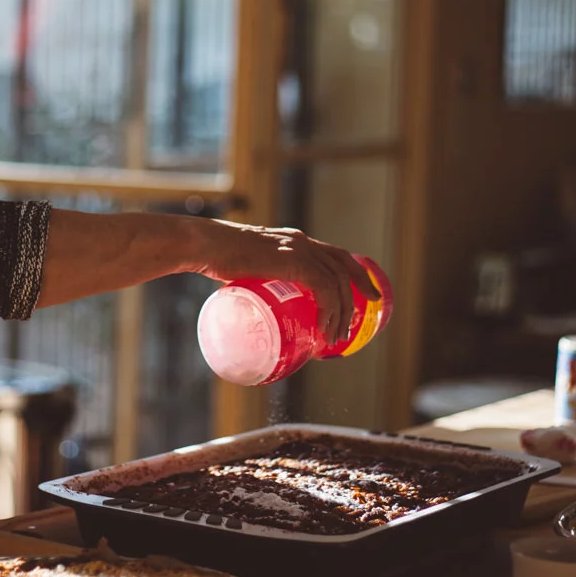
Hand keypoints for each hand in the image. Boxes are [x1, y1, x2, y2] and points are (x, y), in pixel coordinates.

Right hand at [185, 220, 381, 346]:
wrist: (204, 245)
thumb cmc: (214, 258)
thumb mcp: (243, 270)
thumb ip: (254, 284)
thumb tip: (249, 310)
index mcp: (292, 241)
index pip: (333, 253)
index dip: (352, 271)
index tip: (362, 290)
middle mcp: (301, 241)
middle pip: (343, 262)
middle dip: (362, 285)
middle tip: (372, 305)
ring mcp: (298, 249)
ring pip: (336, 280)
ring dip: (342, 310)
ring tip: (337, 335)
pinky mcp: (292, 261)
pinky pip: (324, 286)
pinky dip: (330, 307)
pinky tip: (327, 324)